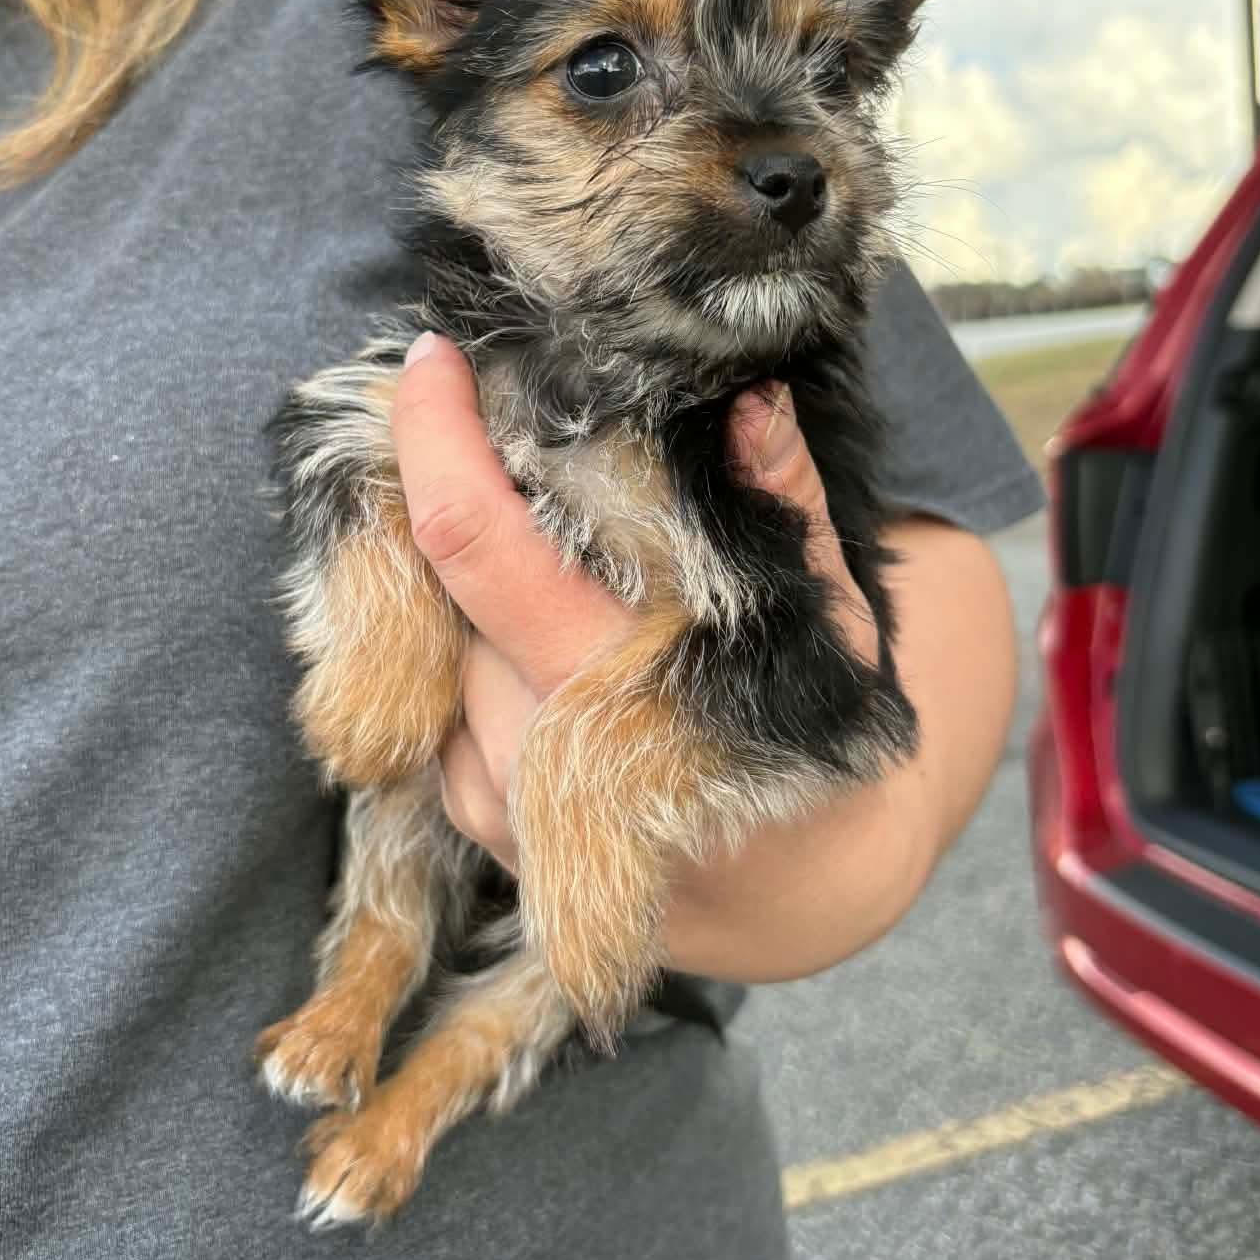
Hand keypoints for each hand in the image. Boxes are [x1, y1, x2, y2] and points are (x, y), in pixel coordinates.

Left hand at [392, 332, 1014, 981]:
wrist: (796, 894)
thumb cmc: (820, 737)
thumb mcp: (829, 622)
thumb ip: (786, 506)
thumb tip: (750, 398)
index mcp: (624, 692)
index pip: (480, 548)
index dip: (436, 444)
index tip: (430, 364)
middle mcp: (540, 761)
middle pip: (444, 592)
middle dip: (459, 506)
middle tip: (507, 447)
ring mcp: (499, 809)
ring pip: (437, 648)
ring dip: (472, 592)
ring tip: (564, 575)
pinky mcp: (478, 831)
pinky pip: (441, 707)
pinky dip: (478, 656)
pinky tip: (549, 651)